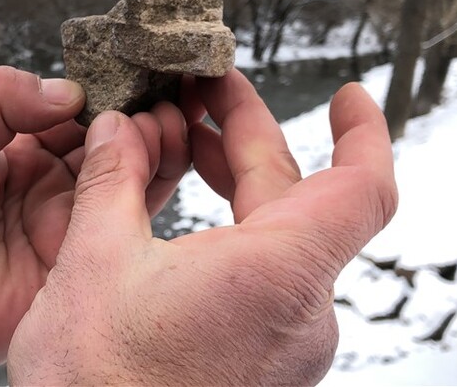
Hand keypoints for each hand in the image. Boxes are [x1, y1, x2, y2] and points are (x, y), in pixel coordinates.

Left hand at [0, 66, 192, 384]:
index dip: (107, 90)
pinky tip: (162, 154)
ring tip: (169, 116)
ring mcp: (71, 222)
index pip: (78, 112)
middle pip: (112, 142)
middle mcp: (53, 184)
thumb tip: (69, 90)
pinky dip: (151, 186)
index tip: (136, 68)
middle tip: (165, 90)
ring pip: (129, 177)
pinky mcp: (83, 261)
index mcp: (20, 151)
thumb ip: (1, 102)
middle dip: (139, 113)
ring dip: (154, 144)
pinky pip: (127, 222)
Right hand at [8, 69, 397, 384]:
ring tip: (180, 149)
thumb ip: (114, 179)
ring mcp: (287, 347)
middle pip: (301, 201)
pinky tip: (180, 222)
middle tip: (208, 96)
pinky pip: (265, 283)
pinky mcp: (265, 367)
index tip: (351, 97)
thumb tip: (117, 129)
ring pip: (279, 242)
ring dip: (235, 189)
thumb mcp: (93, 262)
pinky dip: (231, 238)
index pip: (362, 187)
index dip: (364, 131)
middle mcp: (301, 316)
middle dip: (251, 141)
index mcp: (277, 277)